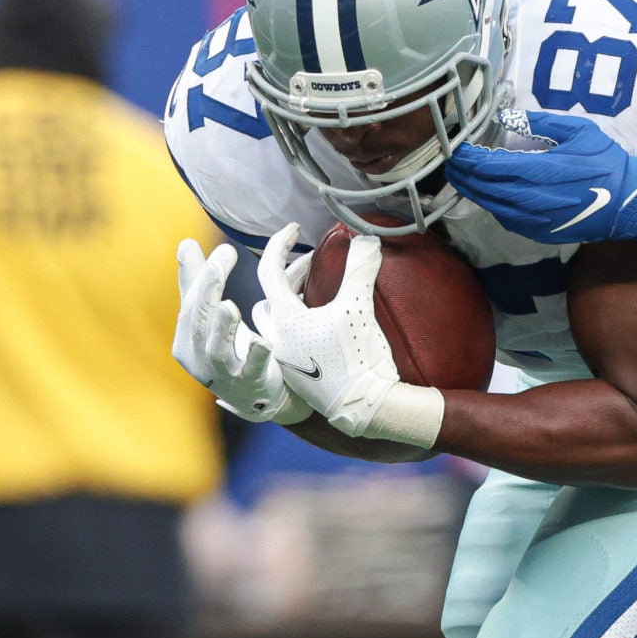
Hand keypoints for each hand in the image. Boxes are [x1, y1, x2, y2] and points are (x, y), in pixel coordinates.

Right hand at [173, 235, 305, 423]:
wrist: (257, 398)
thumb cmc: (232, 349)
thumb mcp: (211, 318)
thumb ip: (198, 282)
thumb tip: (185, 243)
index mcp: (187, 339)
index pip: (190, 304)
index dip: (203, 275)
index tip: (225, 249)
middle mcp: (199, 358)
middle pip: (199, 322)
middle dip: (209, 289)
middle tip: (223, 260)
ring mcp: (224, 374)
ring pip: (216, 350)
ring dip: (222, 326)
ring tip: (229, 305)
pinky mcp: (250, 385)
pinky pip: (250, 371)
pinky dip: (255, 356)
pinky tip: (263, 341)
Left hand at [257, 226, 445, 449]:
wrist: (365, 407)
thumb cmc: (359, 357)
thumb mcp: (359, 308)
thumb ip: (360, 270)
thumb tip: (367, 239)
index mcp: (285, 319)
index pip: (270, 270)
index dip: (280, 244)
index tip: (294, 229)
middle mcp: (276, 339)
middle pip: (269, 297)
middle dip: (287, 276)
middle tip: (310, 265)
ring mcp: (285, 361)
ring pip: (272, 324)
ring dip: (285, 305)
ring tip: (308, 296)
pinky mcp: (296, 378)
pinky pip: (284, 344)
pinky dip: (294, 328)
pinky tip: (314, 328)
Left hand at [447, 116, 636, 244]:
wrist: (629, 202)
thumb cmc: (606, 162)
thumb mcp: (579, 130)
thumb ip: (541, 122)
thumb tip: (508, 117)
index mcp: (542, 170)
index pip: (492, 166)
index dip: (469, 158)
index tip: (458, 148)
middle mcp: (534, 199)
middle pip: (486, 188)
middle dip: (464, 175)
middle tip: (452, 163)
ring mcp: (537, 219)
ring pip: (493, 207)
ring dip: (474, 192)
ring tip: (463, 178)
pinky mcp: (541, 232)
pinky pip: (508, 219)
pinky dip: (493, 206)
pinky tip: (490, 196)